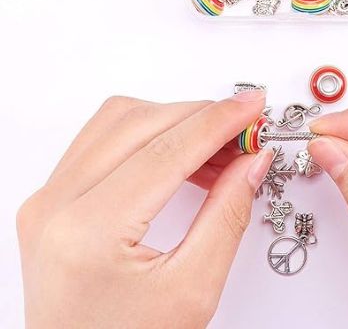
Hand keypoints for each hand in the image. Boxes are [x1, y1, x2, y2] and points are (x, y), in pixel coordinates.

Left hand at [17, 91, 272, 328]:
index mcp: (87, 233)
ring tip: (217, 145)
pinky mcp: (53, 199)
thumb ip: (227, 215)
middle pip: (141, 124)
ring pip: (119, 120)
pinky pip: (104, 138)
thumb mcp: (191, 290)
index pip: (166, 152)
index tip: (250, 105)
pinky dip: (150, 133)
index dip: (217, 122)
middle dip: (201, 117)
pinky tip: (182, 153)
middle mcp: (56, 208)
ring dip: (175, 120)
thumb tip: (251, 162)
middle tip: (244, 129)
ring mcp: (48, 201)